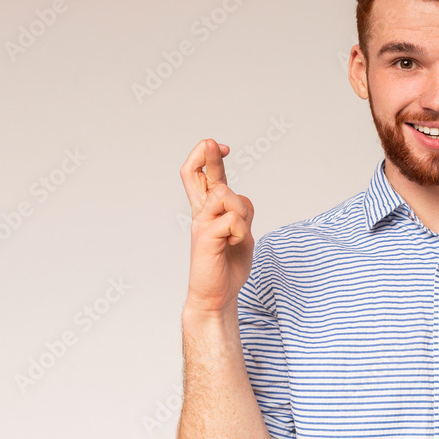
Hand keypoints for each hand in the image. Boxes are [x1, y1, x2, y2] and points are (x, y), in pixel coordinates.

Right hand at [179, 138, 254, 313]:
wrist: (217, 295)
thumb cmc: (228, 264)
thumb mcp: (242, 232)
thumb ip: (240, 212)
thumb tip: (238, 198)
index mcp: (209, 211)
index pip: (202, 177)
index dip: (210, 159)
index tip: (223, 148)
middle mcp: (201, 213)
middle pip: (196, 175)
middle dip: (207, 156)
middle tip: (212, 142)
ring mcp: (201, 223)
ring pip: (227, 195)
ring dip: (242, 212)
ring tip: (237, 234)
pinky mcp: (205, 236)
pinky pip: (232, 219)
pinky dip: (240, 230)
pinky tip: (234, 243)